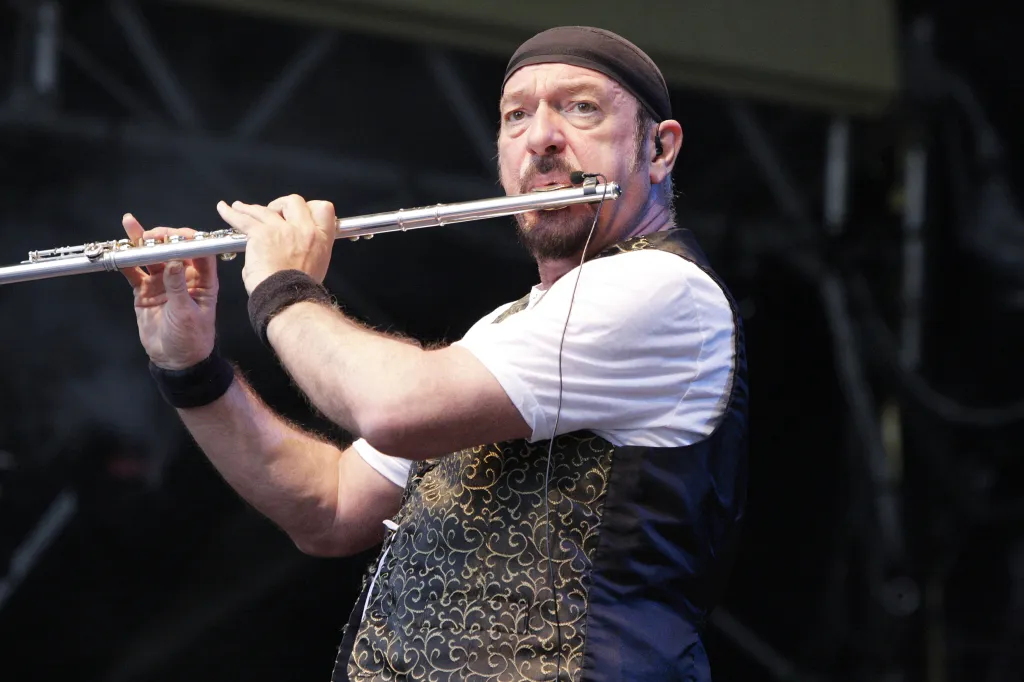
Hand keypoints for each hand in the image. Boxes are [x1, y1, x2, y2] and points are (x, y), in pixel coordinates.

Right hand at [120, 214, 218, 369]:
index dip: (189, 240)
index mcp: (203, 281)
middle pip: (173, 249)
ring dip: (142, 242)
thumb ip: (178, 287)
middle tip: (151, 234)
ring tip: (131, 226)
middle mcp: (184, 276)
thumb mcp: (186, 313)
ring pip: (152, 256)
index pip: (200, 252)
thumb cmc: (191, 339)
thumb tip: (173, 261)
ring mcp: (163, 281)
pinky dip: (127, 260)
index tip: (177, 235)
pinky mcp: (146, 289)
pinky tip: (119, 249)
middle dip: (162, 238)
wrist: (174, 359)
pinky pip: (135, 271)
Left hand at [215, 195, 336, 294]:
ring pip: (265, 209)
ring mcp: (283, 229)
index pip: (323, 209)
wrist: (288, 298)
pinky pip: (243, 218)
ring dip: (251, 209)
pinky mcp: (262, 234)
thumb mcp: (315, 268)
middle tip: (273, 213)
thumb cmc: (298, 291)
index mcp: (321, 239)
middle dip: (281, 205)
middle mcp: (304, 230)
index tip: (298, 214)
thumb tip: (288, 250)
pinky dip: (230, 213)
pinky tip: (224, 208)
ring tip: (240, 208)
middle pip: (294, 201)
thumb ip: (306, 252)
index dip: (310, 208)